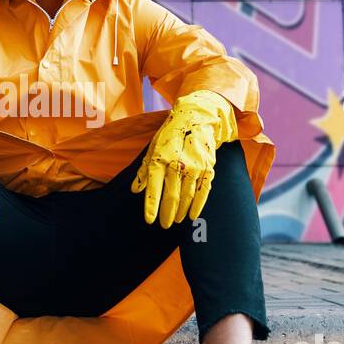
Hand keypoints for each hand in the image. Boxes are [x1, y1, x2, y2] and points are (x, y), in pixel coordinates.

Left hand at [131, 90, 237, 227]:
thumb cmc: (171, 135)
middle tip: (164, 225)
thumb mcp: (153, 148)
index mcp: (160, 159)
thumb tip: (135, 190)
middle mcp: (177, 164)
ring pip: (187, 196)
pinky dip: (198, 205)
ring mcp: (194, 167)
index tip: (150, 221)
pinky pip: (203, 191)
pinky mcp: (208, 168)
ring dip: (181, 212)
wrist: (197, 119)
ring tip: (175, 221)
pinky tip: (192, 215)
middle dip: (167, 213)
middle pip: (172, 196)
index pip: (154, 188)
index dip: (151, 206)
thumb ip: (144, 170)